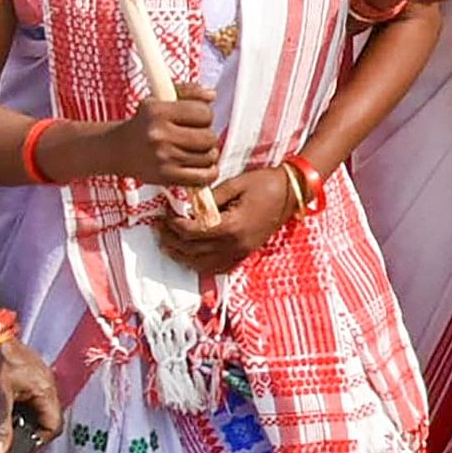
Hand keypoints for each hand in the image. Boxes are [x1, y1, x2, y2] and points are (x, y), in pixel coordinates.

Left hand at [0, 333, 64, 452]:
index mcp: (46, 388)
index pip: (53, 426)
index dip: (38, 440)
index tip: (20, 447)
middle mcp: (46, 382)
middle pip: (46, 418)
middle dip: (29, 430)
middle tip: (9, 438)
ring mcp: (36, 377)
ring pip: (36, 408)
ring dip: (22, 418)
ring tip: (3, 424)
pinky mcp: (25, 373)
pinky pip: (28, 397)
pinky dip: (17, 407)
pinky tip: (2, 408)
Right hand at [100, 86, 224, 188]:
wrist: (119, 149)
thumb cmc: (146, 123)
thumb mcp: (161, 99)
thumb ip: (189, 92)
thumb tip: (212, 95)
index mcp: (157, 112)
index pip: (203, 113)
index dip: (205, 115)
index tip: (197, 119)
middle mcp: (159, 135)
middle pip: (209, 137)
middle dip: (208, 136)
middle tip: (198, 137)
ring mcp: (163, 158)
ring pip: (209, 157)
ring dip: (209, 154)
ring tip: (197, 151)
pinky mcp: (166, 177)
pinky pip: (203, 177)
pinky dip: (209, 173)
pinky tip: (202, 166)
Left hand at [153, 168, 296, 277]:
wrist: (291, 193)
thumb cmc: (265, 183)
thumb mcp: (235, 183)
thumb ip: (210, 197)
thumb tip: (187, 206)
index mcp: (232, 226)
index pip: (192, 232)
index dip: (173, 224)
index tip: (166, 213)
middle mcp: (235, 245)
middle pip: (192, 251)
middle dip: (171, 239)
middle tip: (160, 227)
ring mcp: (240, 253)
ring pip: (201, 265)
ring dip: (181, 256)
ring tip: (168, 243)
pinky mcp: (244, 255)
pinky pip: (216, 268)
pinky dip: (199, 265)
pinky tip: (189, 256)